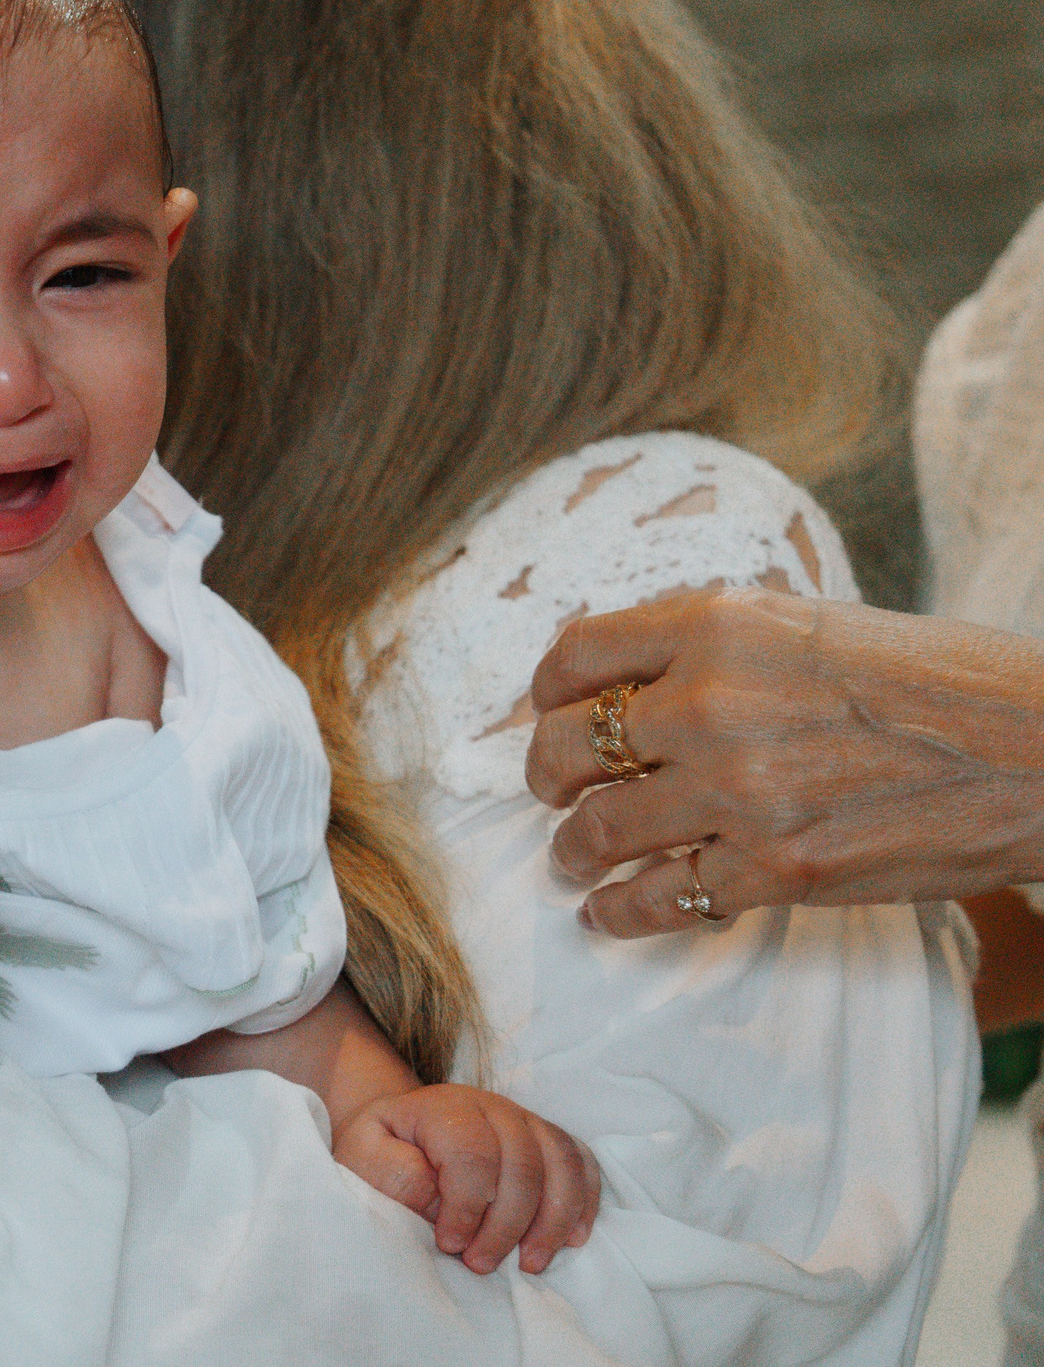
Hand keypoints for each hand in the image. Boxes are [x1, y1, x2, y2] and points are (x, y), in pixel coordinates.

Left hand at [332, 1085, 600, 1274]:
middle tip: (481, 1264)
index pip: (472, 1154)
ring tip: (530, 1263)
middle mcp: (491, 1107)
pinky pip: (581, 1163)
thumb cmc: (384, 1151)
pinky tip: (572, 1239)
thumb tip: (438, 1200)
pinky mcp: (546, 1139)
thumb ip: (394, 1174)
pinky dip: (584, 1201)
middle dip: (506, 1224)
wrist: (402, 1130)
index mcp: (444, 1108)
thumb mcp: (364, 1158)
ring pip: (560, 1163)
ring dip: (552, 1220)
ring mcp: (525, 1120)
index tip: (449, 1244)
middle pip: (522, 1163)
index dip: (466, 1207)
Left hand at [526, 587, 1043, 936]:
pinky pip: (657, 900)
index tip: (548, 712)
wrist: (1041, 750)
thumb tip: (635, 677)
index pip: (577, 654)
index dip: (547, 692)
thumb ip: (717, 647)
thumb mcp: (809, 627)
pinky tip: (608, 915)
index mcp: (718, 626)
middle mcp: (711, 702)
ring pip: (596, 830)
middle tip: (554, 792)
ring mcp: (739, 791)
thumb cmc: (940, 682)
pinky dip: (619, 914)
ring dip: (572, 850)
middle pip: (566, 746)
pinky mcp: (775, 870)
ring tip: (572, 857)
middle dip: (548, 776)